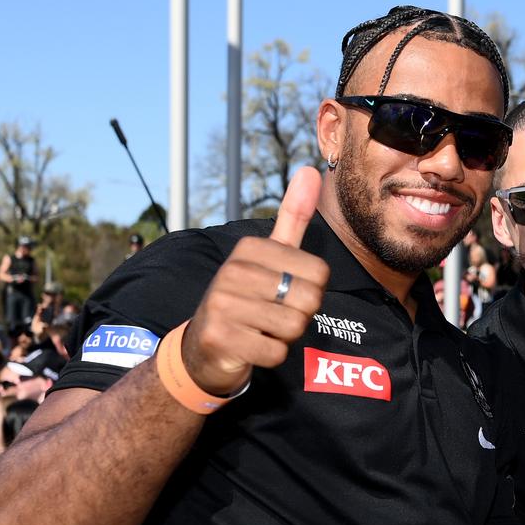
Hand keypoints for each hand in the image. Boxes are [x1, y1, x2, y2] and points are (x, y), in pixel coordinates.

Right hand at [181, 167, 329, 395]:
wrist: (204, 346)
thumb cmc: (248, 297)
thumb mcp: (269, 255)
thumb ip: (292, 217)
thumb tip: (310, 169)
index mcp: (250, 249)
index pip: (320, 274)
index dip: (310, 290)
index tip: (283, 291)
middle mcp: (233, 271)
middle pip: (310, 301)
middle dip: (300, 314)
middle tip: (273, 313)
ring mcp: (223, 304)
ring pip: (294, 327)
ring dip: (285, 336)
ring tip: (261, 328)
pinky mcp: (220, 337)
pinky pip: (276, 352)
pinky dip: (270, 354)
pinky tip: (251, 345)